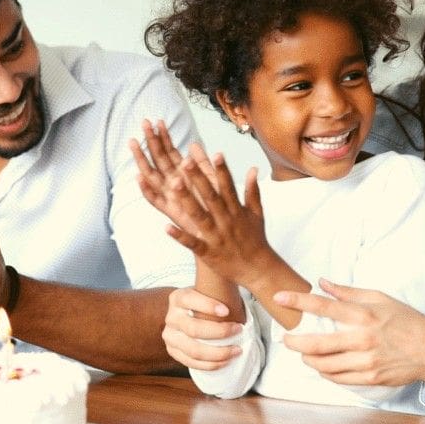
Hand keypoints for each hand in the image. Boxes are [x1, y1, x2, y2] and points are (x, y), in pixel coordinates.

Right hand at [129, 119, 216, 229]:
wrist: (218, 238)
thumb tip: (194, 145)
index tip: (158, 121)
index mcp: (183, 177)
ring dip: (142, 159)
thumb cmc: (217, 212)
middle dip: (151, 141)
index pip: (170, 153)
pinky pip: (156, 201)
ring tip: (133, 142)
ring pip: (152, 176)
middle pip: (159, 160)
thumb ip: (204, 165)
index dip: (164, 137)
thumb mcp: (212, 183)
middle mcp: (173, 185)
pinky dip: (147, 191)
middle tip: (144, 123)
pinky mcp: (171, 213)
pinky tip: (139, 178)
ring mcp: (170, 198)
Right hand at [162, 287, 242, 370]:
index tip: (227, 311)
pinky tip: (226, 361)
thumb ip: (218, 291)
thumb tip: (247, 289)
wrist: (188, 314)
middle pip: (193, 329)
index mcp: (177, 298)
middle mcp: (171, 317)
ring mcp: (169, 336)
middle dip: (219, 332)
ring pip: (193, 350)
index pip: (189, 300)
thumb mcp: (207, 292)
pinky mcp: (172, 351)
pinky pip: (191, 363)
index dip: (207, 306)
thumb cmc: (205, 302)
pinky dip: (211, 364)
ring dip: (219, 353)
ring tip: (237, 350)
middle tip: (239, 329)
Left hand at [164, 151, 275, 288]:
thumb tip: (253, 168)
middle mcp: (225, 220)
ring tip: (173, 184)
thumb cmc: (256, 240)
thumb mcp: (256, 214)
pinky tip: (166, 227)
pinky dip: (180, 236)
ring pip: (199, 216)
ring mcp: (216, 236)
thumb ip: (252, 191)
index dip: (221, 169)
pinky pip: (192, 243)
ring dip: (186, 201)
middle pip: (210, 197)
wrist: (258, 270)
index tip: (215, 152)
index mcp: (236, 210)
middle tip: (185, 161)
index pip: (227, 186)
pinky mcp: (208, 252)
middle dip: (198, 179)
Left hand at [274, 279, 424, 393]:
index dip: (298, 301)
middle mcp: (362, 339)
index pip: (323, 306)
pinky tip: (321, 365)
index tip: (280, 297)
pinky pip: (337, 378)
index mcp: (363, 315)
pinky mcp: (370, 378)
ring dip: (307, 359)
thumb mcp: (380, 298)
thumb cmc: (406, 321)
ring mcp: (365, 361)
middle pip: (316, 344)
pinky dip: (324, 372)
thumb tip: (322, 283)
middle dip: (294, 342)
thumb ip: (348, 292)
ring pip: (324, 365)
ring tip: (303, 353)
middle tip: (285, 339)